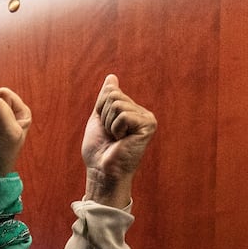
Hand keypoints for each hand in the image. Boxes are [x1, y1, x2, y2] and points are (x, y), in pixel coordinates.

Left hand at [82, 74, 156, 207]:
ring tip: (116, 138)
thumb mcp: (99, 118)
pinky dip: (116, 128)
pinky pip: (124, 115)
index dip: (101, 110)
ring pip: (117, 104)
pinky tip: (122, 140)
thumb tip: (112, 77)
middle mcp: (142, 113)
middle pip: (114, 95)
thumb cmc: (99, 150)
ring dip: (109, 124)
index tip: (106, 129)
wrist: (101, 171)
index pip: (111, 92)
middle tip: (111, 135)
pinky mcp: (148, 125)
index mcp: (132, 111)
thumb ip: (106, 98)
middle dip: (105, 116)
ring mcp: (147, 118)